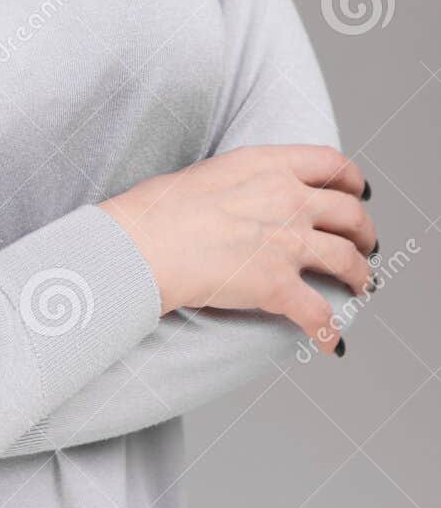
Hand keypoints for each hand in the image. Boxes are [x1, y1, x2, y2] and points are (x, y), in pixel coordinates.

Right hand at [98, 144, 375, 352]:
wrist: (141, 242)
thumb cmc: (157, 209)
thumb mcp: (209, 173)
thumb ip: (242, 182)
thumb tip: (245, 198)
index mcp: (268, 166)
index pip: (331, 163)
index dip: (353, 180)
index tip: (357, 191)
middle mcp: (288, 200)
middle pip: (350, 214)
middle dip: (365, 232)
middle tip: (365, 244)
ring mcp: (287, 243)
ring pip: (349, 261)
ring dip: (361, 277)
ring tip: (361, 286)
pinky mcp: (278, 286)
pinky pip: (320, 315)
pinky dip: (331, 333)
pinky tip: (333, 344)